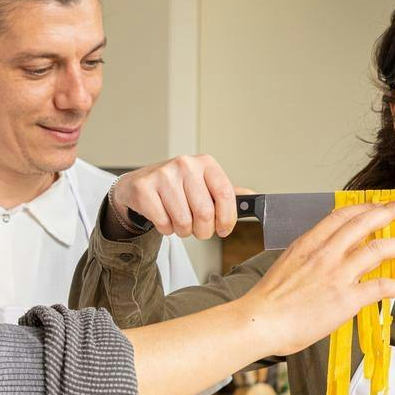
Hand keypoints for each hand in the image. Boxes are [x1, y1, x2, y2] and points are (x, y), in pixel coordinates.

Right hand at [106, 155, 246, 239]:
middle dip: (203, 231)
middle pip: (205, 213)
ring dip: (184, 231)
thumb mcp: (204, 184)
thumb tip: (253, 197)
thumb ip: (227, 193)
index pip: (225, 194)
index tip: (224, 230)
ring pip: (184, 221)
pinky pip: (163, 223)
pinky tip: (164, 218)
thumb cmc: (178, 186)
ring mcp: (163, 175)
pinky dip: (166, 229)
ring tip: (179, 222)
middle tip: (198, 230)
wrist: (141, 183)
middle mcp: (185, 165)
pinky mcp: (144, 188)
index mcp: (205, 163)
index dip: (227, 218)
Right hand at [238, 201, 394, 355]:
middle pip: (364, 223)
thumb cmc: (267, 302)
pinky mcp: (346, 299)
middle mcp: (325, 253)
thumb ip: (308, 259)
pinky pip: (380, 287)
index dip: (363, 207)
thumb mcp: (287, 266)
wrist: (259, 321)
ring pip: (377, 249)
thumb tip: (321, 261)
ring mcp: (337, 274)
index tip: (375, 205)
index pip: (341, 215)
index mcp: (308, 243)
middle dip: (388, 211)